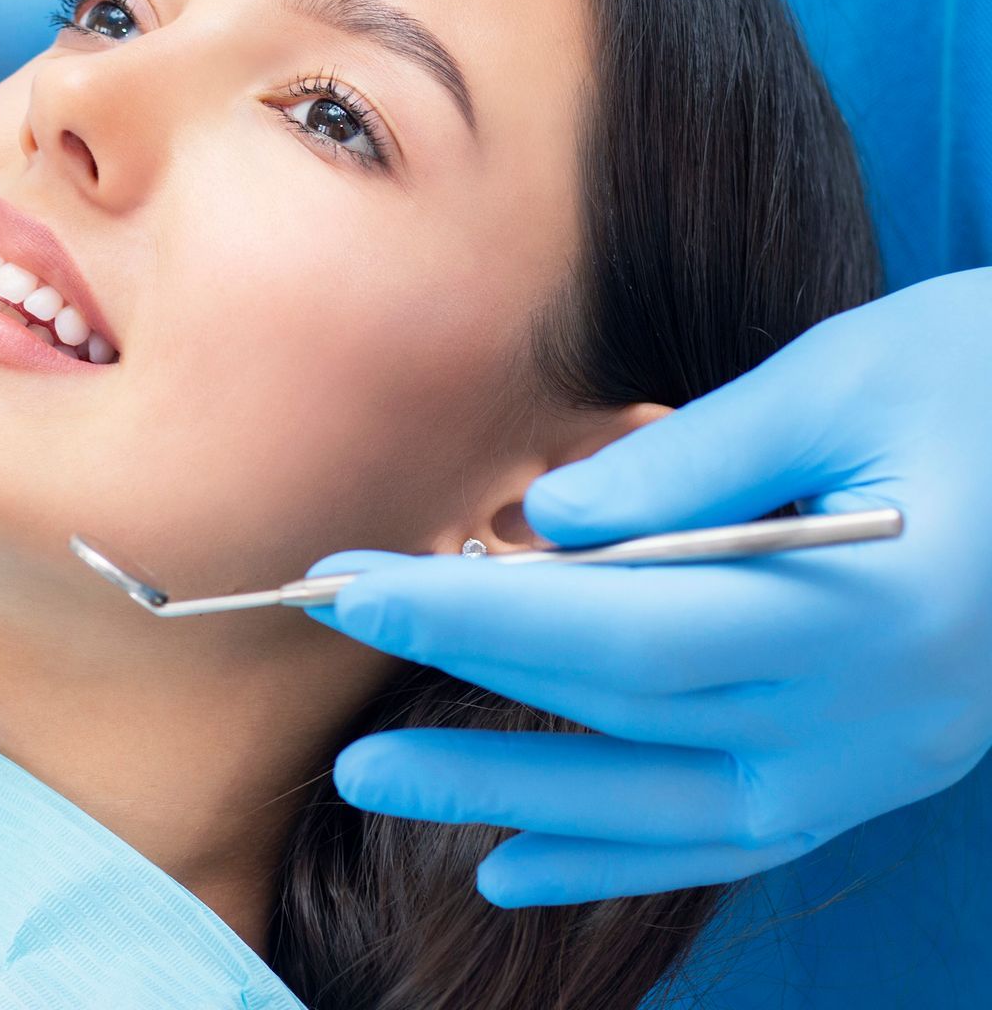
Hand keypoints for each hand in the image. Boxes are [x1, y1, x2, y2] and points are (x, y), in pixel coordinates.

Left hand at [308, 269, 991, 905]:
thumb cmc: (988, 377)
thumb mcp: (843, 376)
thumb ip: (691, 458)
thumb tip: (543, 522)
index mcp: (868, 605)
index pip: (622, 627)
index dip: (474, 614)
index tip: (351, 585)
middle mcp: (871, 714)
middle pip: (622, 710)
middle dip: (458, 672)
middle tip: (321, 635)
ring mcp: (876, 764)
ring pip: (661, 805)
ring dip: (508, 796)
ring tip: (371, 784)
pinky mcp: (871, 775)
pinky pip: (726, 840)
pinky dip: (614, 857)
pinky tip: (511, 870)